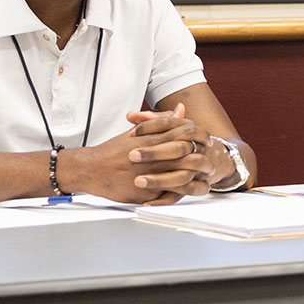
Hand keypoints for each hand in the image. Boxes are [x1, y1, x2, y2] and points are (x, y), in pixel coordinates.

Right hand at [58, 103, 216, 203]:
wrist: (91, 169)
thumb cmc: (113, 151)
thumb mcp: (138, 132)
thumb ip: (161, 121)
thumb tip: (180, 110)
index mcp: (151, 139)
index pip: (183, 132)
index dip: (199, 135)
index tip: (207, 138)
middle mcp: (152, 155)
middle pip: (186, 152)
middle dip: (202, 154)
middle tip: (212, 156)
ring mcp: (150, 174)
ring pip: (182, 174)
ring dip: (197, 174)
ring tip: (206, 175)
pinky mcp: (146, 191)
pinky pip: (169, 193)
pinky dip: (182, 192)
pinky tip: (192, 189)